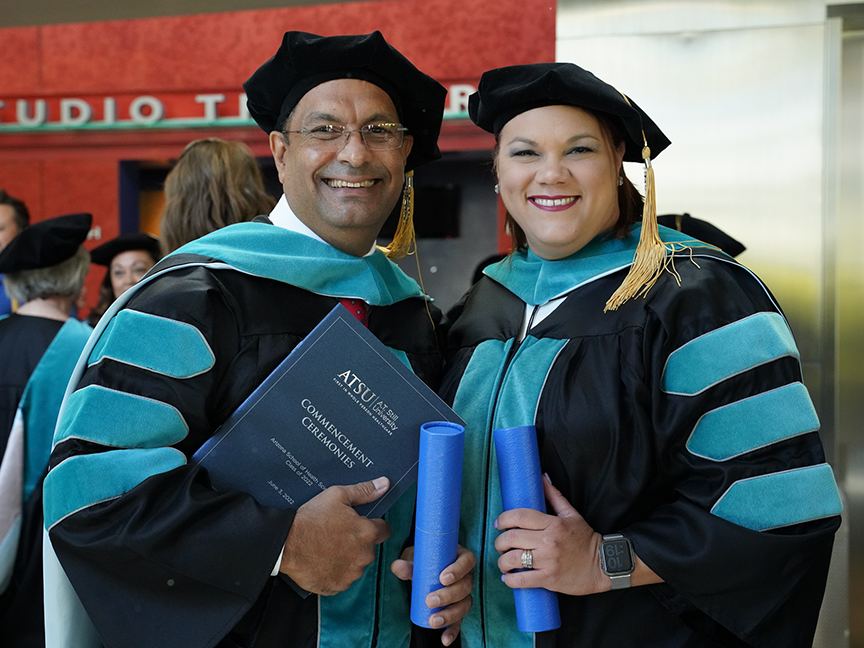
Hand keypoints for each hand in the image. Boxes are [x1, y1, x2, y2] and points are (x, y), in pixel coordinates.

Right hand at [281, 476, 390, 594]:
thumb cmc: (311, 519)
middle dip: (358, 542)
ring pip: (356, 565)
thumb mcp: (337, 495)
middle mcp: (364, 556)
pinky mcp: (337, 586)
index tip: (359, 525)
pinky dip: (336, 572)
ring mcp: (351, 574)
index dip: (373, 525)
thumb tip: (384, 484)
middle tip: (338, 535)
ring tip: (328, 548)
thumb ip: (364, 491)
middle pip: (369, 548)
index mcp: (367, 533)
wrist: (286, 543)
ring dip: (348, 558)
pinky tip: (323, 561)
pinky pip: (342, 579)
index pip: (384, 530)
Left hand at [391, 544, 475, 645]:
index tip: (442, 578)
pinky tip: (444, 640)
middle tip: (430, 601)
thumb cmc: (423, 560)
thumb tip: (398, 567)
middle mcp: (467, 576)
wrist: (423, 570)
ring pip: (464, 605)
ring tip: (433, 621)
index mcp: (460, 557)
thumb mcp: (415, 557)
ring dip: (450, 615)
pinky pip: (459, 622)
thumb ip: (406, 563)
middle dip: (449, 596)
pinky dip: (452, 632)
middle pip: (466, 586)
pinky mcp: (459, 610)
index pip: (467, 561)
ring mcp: (464, 595)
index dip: (458, 570)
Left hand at [494, 475, 605, 595]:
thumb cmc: (586, 540)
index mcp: (553, 524)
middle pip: (512, 537)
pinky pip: (522, 580)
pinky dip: (510, 580)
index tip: (499, 523)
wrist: (603, 566)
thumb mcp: (572, 515)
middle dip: (500, 541)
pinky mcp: (549, 579)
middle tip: (500, 544)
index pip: (520, 516)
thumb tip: (542, 477)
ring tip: (504, 561)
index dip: (504, 519)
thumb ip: (554, 496)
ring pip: (513, 559)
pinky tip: (508, 577)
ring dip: (502, 561)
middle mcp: (549, 541)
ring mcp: (548, 561)